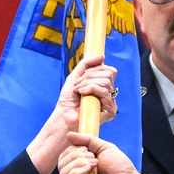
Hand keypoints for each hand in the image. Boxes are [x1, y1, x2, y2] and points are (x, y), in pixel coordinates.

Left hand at [26, 55, 116, 173]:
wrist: (63, 117)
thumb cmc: (68, 101)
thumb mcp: (75, 77)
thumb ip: (87, 64)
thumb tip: (102, 56)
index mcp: (103, 86)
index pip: (109, 70)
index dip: (95, 70)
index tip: (81, 78)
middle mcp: (109, 94)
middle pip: (109, 74)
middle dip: (89, 76)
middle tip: (77, 86)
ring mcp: (111, 103)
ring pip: (106, 82)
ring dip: (87, 83)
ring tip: (78, 91)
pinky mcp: (110, 111)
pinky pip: (105, 92)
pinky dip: (91, 89)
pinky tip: (82, 94)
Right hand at [57, 132, 137, 173]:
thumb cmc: (121, 169)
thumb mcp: (104, 148)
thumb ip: (87, 140)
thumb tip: (68, 135)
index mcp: (81, 164)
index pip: (65, 154)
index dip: (73, 149)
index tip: (88, 150)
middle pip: (62, 161)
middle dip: (76, 155)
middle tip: (94, 158)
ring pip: (63, 171)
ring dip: (78, 162)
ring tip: (95, 164)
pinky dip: (75, 173)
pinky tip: (88, 171)